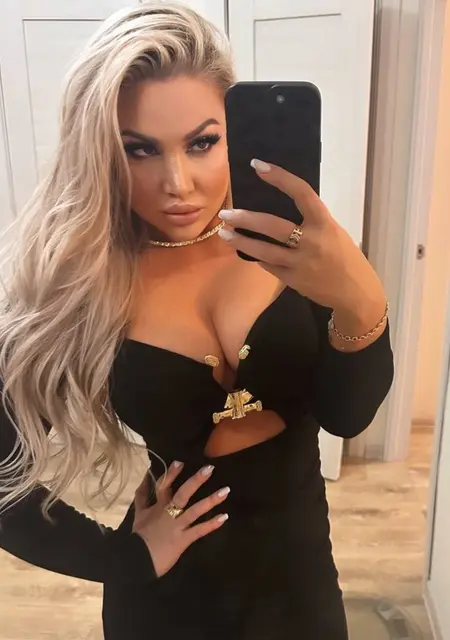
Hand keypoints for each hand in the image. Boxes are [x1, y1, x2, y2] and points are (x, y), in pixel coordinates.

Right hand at [132, 462, 229, 577]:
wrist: (136, 560)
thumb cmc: (139, 536)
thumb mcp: (139, 513)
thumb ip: (142, 495)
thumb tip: (145, 477)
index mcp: (158, 506)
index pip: (163, 486)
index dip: (171, 474)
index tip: (180, 462)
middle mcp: (168, 513)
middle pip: (182, 494)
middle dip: (196, 481)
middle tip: (210, 469)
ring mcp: (177, 526)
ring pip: (194, 511)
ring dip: (210, 501)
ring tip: (225, 491)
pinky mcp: (183, 540)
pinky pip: (199, 530)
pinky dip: (211, 524)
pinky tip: (224, 517)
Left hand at [218, 160, 385, 317]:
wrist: (355, 292)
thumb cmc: (344, 257)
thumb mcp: (332, 232)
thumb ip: (310, 222)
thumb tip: (280, 208)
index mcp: (324, 223)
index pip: (301, 192)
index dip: (279, 177)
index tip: (257, 166)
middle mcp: (311, 241)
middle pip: (272, 225)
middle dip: (245, 218)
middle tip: (226, 213)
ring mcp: (300, 262)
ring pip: (264, 250)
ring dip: (241, 242)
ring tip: (224, 234)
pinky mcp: (293, 280)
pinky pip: (268, 265)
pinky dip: (257, 257)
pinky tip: (245, 251)